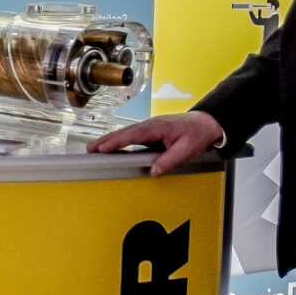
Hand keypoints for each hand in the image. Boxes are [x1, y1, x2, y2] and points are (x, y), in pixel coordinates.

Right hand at [90, 109, 225, 175]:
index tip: (103, 148)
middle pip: (124, 133)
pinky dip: (118, 141)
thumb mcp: (187, 150)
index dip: (117, 141)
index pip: (133, 135)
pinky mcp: (150, 132)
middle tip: (90, 149)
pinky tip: (110, 147)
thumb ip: (169, 160)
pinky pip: (131, 136)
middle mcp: (151, 125)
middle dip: (106, 141)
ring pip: (125, 134)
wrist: (206, 123)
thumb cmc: (197, 134)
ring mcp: (149, 127)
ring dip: (109, 140)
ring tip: (94, 149)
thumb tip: (154, 171)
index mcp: (158, 127)